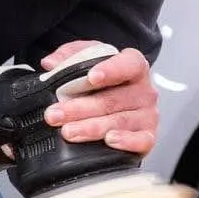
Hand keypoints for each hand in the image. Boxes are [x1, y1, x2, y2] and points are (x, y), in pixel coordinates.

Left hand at [37, 40, 158, 155]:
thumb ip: (70, 56)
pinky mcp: (148, 136)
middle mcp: (144, 91)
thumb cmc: (106, 82)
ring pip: (120, 121)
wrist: (119, 103)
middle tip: (55, 114)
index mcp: (134, 66)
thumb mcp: (88, 61)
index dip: (111, 70)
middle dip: (80, 108)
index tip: (91, 77)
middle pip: (113, 100)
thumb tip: (50, 63)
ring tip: (68, 131)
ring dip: (91, 128)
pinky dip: (126, 141)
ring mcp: (148, 115)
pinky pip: (142, 141)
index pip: (128, 64)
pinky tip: (109, 140)